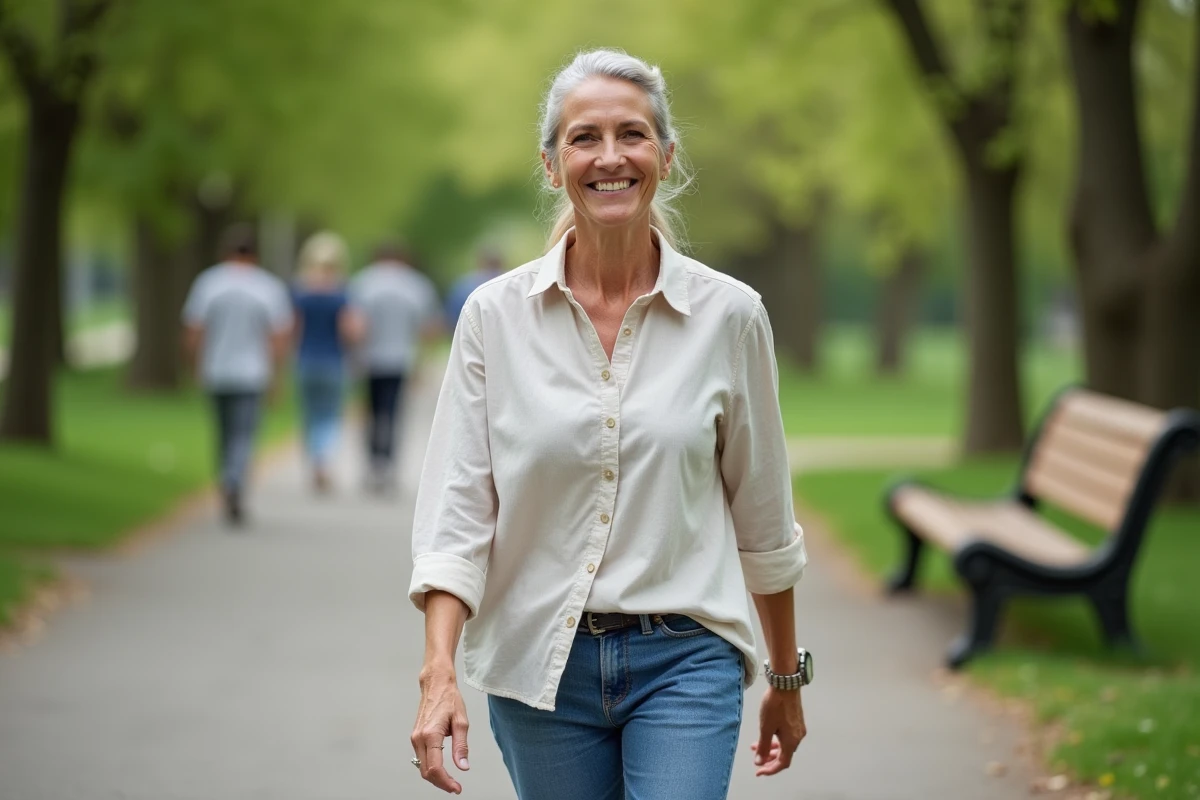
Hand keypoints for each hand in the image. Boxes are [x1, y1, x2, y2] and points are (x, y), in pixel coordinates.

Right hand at [412, 666, 470, 793]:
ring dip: (435, 777)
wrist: (436, 684)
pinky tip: (441, 769)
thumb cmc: (449, 698)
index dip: (446, 782)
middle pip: (426, 771)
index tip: (457, 788)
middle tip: (455, 787)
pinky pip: (421, 759)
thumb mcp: (461, 722)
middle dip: (441, 783)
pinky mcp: (415, 737)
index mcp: (431, 735)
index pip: (435, 768)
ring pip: (422, 767)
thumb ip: (461, 746)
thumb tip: (463, 766)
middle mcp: (419, 738)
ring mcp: (415, 738)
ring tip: (450, 780)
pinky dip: (430, 768)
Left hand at [751, 686, 805, 776]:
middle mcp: (798, 737)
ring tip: (757, 746)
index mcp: (791, 741)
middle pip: (784, 755)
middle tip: (757, 760)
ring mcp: (798, 728)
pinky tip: (767, 734)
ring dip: (771, 748)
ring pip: (785, 745)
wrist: (786, 684)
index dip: (770, 770)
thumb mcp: (766, 727)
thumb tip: (760, 762)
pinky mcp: (797, 720)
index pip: (782, 763)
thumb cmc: (775, 705)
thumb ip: (763, 746)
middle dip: (769, 759)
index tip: (759, 771)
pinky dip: (776, 739)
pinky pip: (786, 736)